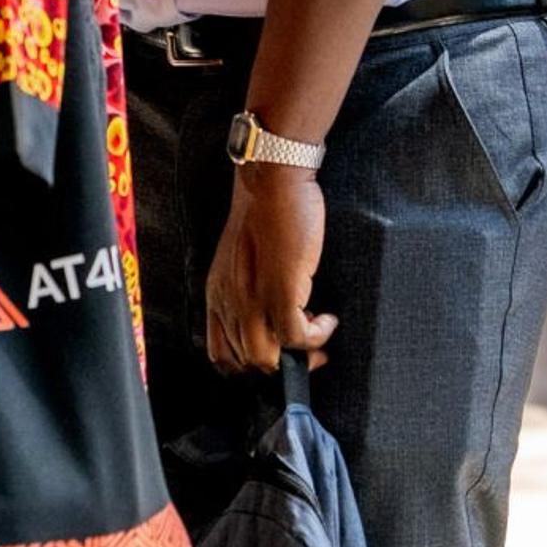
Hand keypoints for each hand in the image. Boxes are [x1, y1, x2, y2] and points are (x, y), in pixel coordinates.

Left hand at [205, 167, 337, 372]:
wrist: (270, 181)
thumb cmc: (263, 214)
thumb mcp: (242, 259)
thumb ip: (246, 289)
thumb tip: (269, 315)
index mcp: (217, 295)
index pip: (221, 354)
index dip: (252, 364)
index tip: (279, 354)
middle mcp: (229, 302)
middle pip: (246, 362)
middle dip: (282, 365)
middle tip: (309, 349)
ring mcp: (252, 299)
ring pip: (266, 360)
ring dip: (300, 356)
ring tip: (319, 335)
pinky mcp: (279, 291)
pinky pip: (296, 338)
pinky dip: (318, 336)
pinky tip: (329, 318)